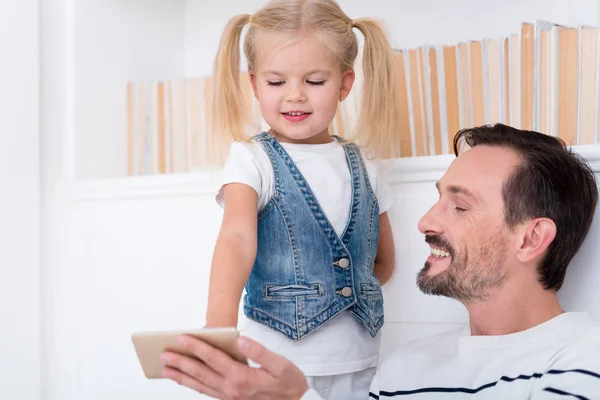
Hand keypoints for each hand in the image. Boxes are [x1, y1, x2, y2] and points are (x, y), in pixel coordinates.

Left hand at [160, 335, 308, 399]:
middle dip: (181, 362)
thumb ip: (260, 351)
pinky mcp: (230, 399)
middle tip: (164, 354)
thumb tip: (240, 339)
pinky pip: (207, 392)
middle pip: (201, 373)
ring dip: (182, 377)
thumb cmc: (290, 382)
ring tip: (166, 370)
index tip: (182, 337)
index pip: (214, 359)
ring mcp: (230, 396)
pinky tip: (186, 380)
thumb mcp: (281, 364)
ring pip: (200, 386)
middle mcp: (232, 389)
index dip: (197, 347)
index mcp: (242, 377)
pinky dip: (193, 386)